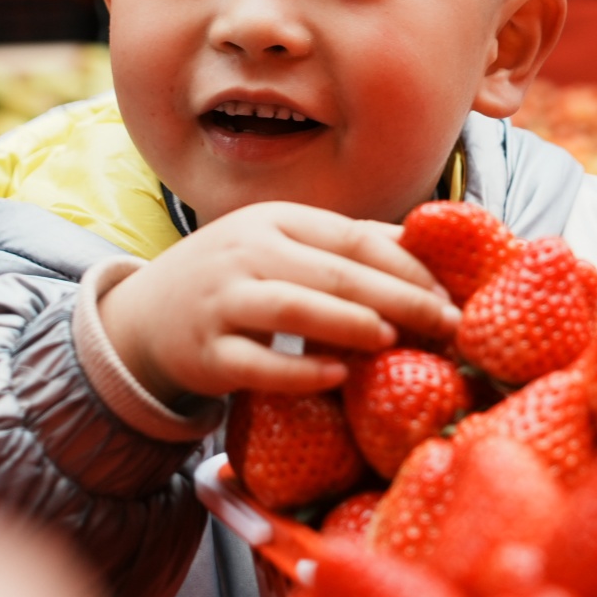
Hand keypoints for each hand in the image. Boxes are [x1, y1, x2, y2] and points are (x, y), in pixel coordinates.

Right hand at [100, 202, 455, 404]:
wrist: (145, 317)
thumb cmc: (236, 280)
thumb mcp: (283, 247)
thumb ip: (345, 245)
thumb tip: (425, 243)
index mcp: (277, 221)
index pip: (354, 237)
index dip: (408, 265)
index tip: (451, 293)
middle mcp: (247, 252)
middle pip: (334, 272)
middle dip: (399, 297)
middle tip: (447, 325)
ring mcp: (222, 301)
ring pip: (293, 307)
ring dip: (349, 322)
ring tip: (395, 339)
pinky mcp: (206, 353)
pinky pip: (256, 362)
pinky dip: (299, 369)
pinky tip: (337, 375)